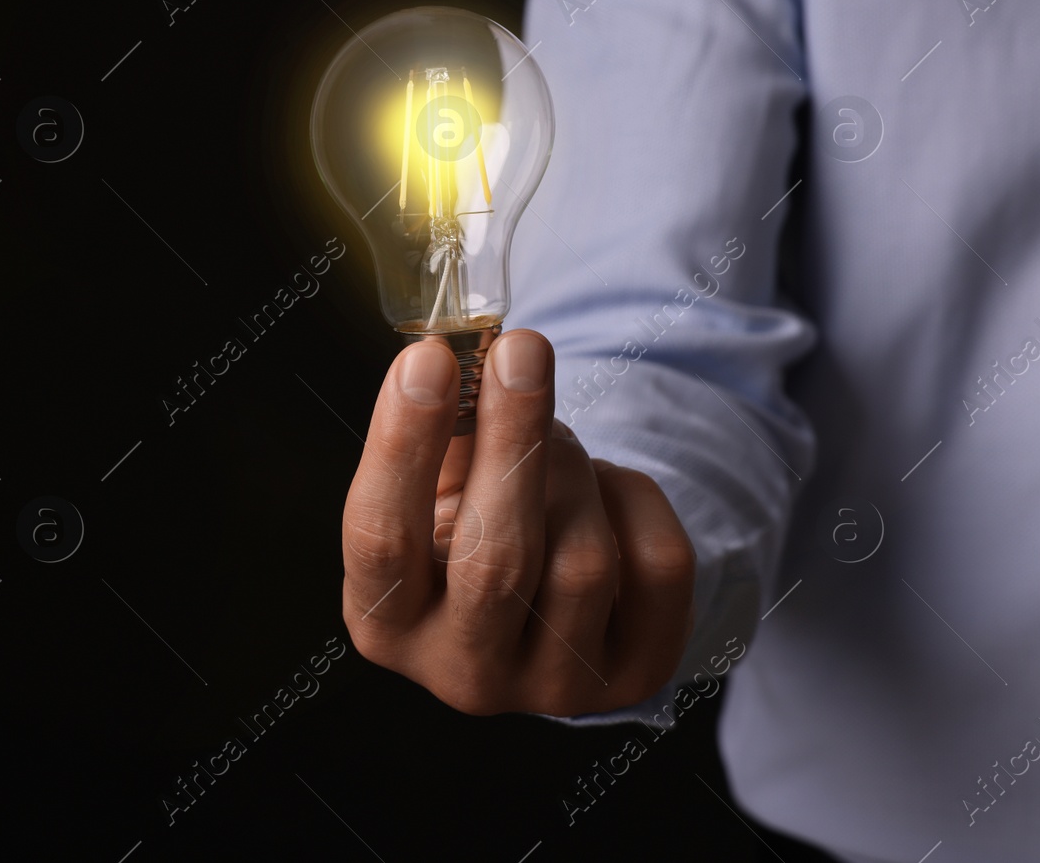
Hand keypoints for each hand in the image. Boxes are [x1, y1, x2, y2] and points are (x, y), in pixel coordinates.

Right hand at [340, 330, 695, 715]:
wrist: (543, 590)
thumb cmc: (469, 517)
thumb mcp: (432, 485)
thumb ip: (438, 431)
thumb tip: (467, 357)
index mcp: (386, 622)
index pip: (381, 537)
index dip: (405, 443)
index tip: (430, 359)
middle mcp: (462, 672)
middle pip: (493, 560)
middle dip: (512, 440)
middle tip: (521, 351)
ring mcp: (553, 687)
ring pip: (581, 563)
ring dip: (571, 469)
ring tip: (555, 440)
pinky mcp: (635, 677)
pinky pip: (657, 567)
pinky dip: (636, 499)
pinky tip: (604, 486)